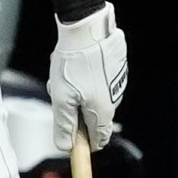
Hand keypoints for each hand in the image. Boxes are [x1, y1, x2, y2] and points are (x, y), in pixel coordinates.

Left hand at [48, 2, 125, 151]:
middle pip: (94, 118)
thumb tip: (65, 146)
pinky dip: (87, 79)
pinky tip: (76, 67)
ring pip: (94, 98)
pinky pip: (99, 81)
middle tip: (61, 97)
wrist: (86, 30)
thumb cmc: (73, 63)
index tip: (73, 139)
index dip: (85, 143)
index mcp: (102, 111)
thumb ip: (64, 125)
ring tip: (66, 78)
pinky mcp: (116, 68)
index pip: (99, 138)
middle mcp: (114, 99)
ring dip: (80, 94)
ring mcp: (117, 82)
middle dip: (77, 112)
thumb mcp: (61, 99)